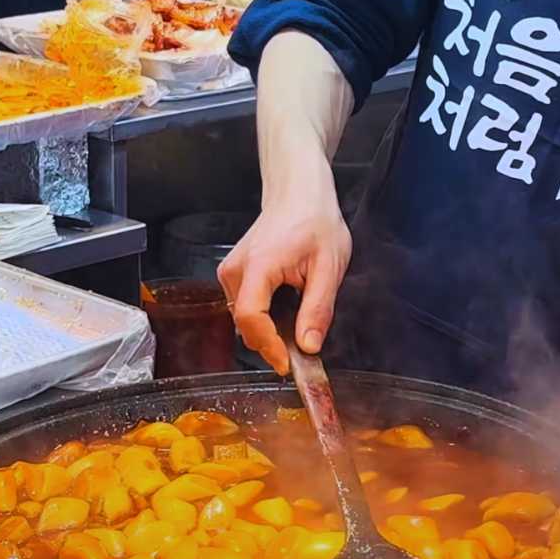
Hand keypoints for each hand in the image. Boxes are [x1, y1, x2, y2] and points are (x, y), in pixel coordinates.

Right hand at [218, 174, 350, 374]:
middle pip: (245, 325)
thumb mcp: (329, 267)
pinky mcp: (233, 275)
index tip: (288, 363)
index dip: (268, 346)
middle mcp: (236, 270)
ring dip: (269, 330)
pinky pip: (245, 308)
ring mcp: (230, 272)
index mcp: (259, 265)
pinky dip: (265, 318)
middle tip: (303, 349)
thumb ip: (318, 309)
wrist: (298, 195)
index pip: (250, 317)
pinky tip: (287, 308)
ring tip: (299, 321)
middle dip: (272, 343)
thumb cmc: (314, 220)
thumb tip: (308, 346)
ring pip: (244, 320)